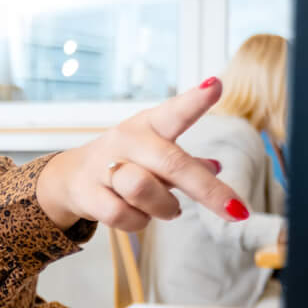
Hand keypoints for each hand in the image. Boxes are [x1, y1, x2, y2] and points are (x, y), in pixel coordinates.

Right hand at [36, 77, 244, 232]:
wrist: (71, 176)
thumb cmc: (126, 161)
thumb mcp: (156, 153)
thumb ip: (187, 163)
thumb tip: (218, 167)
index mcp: (149, 125)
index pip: (174, 111)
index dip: (195, 100)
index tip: (216, 86)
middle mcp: (127, 140)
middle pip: (170, 162)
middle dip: (207, 189)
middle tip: (236, 211)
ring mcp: (104, 166)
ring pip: (142, 189)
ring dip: (165, 208)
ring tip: (169, 210)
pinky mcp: (88, 193)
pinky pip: (122, 215)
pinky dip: (139, 222)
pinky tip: (140, 216)